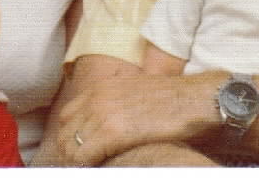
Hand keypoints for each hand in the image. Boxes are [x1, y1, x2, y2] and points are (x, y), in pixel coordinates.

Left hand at [52, 58, 223, 165]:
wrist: (193, 99)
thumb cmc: (172, 100)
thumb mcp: (135, 92)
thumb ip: (115, 104)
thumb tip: (105, 125)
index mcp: (101, 87)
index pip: (68, 116)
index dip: (70, 137)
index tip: (77, 153)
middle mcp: (97, 97)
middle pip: (65, 132)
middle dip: (69, 152)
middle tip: (80, 167)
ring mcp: (103, 113)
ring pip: (71, 146)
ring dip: (77, 162)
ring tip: (90, 171)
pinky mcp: (114, 131)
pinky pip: (85, 156)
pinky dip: (87, 166)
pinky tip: (99, 171)